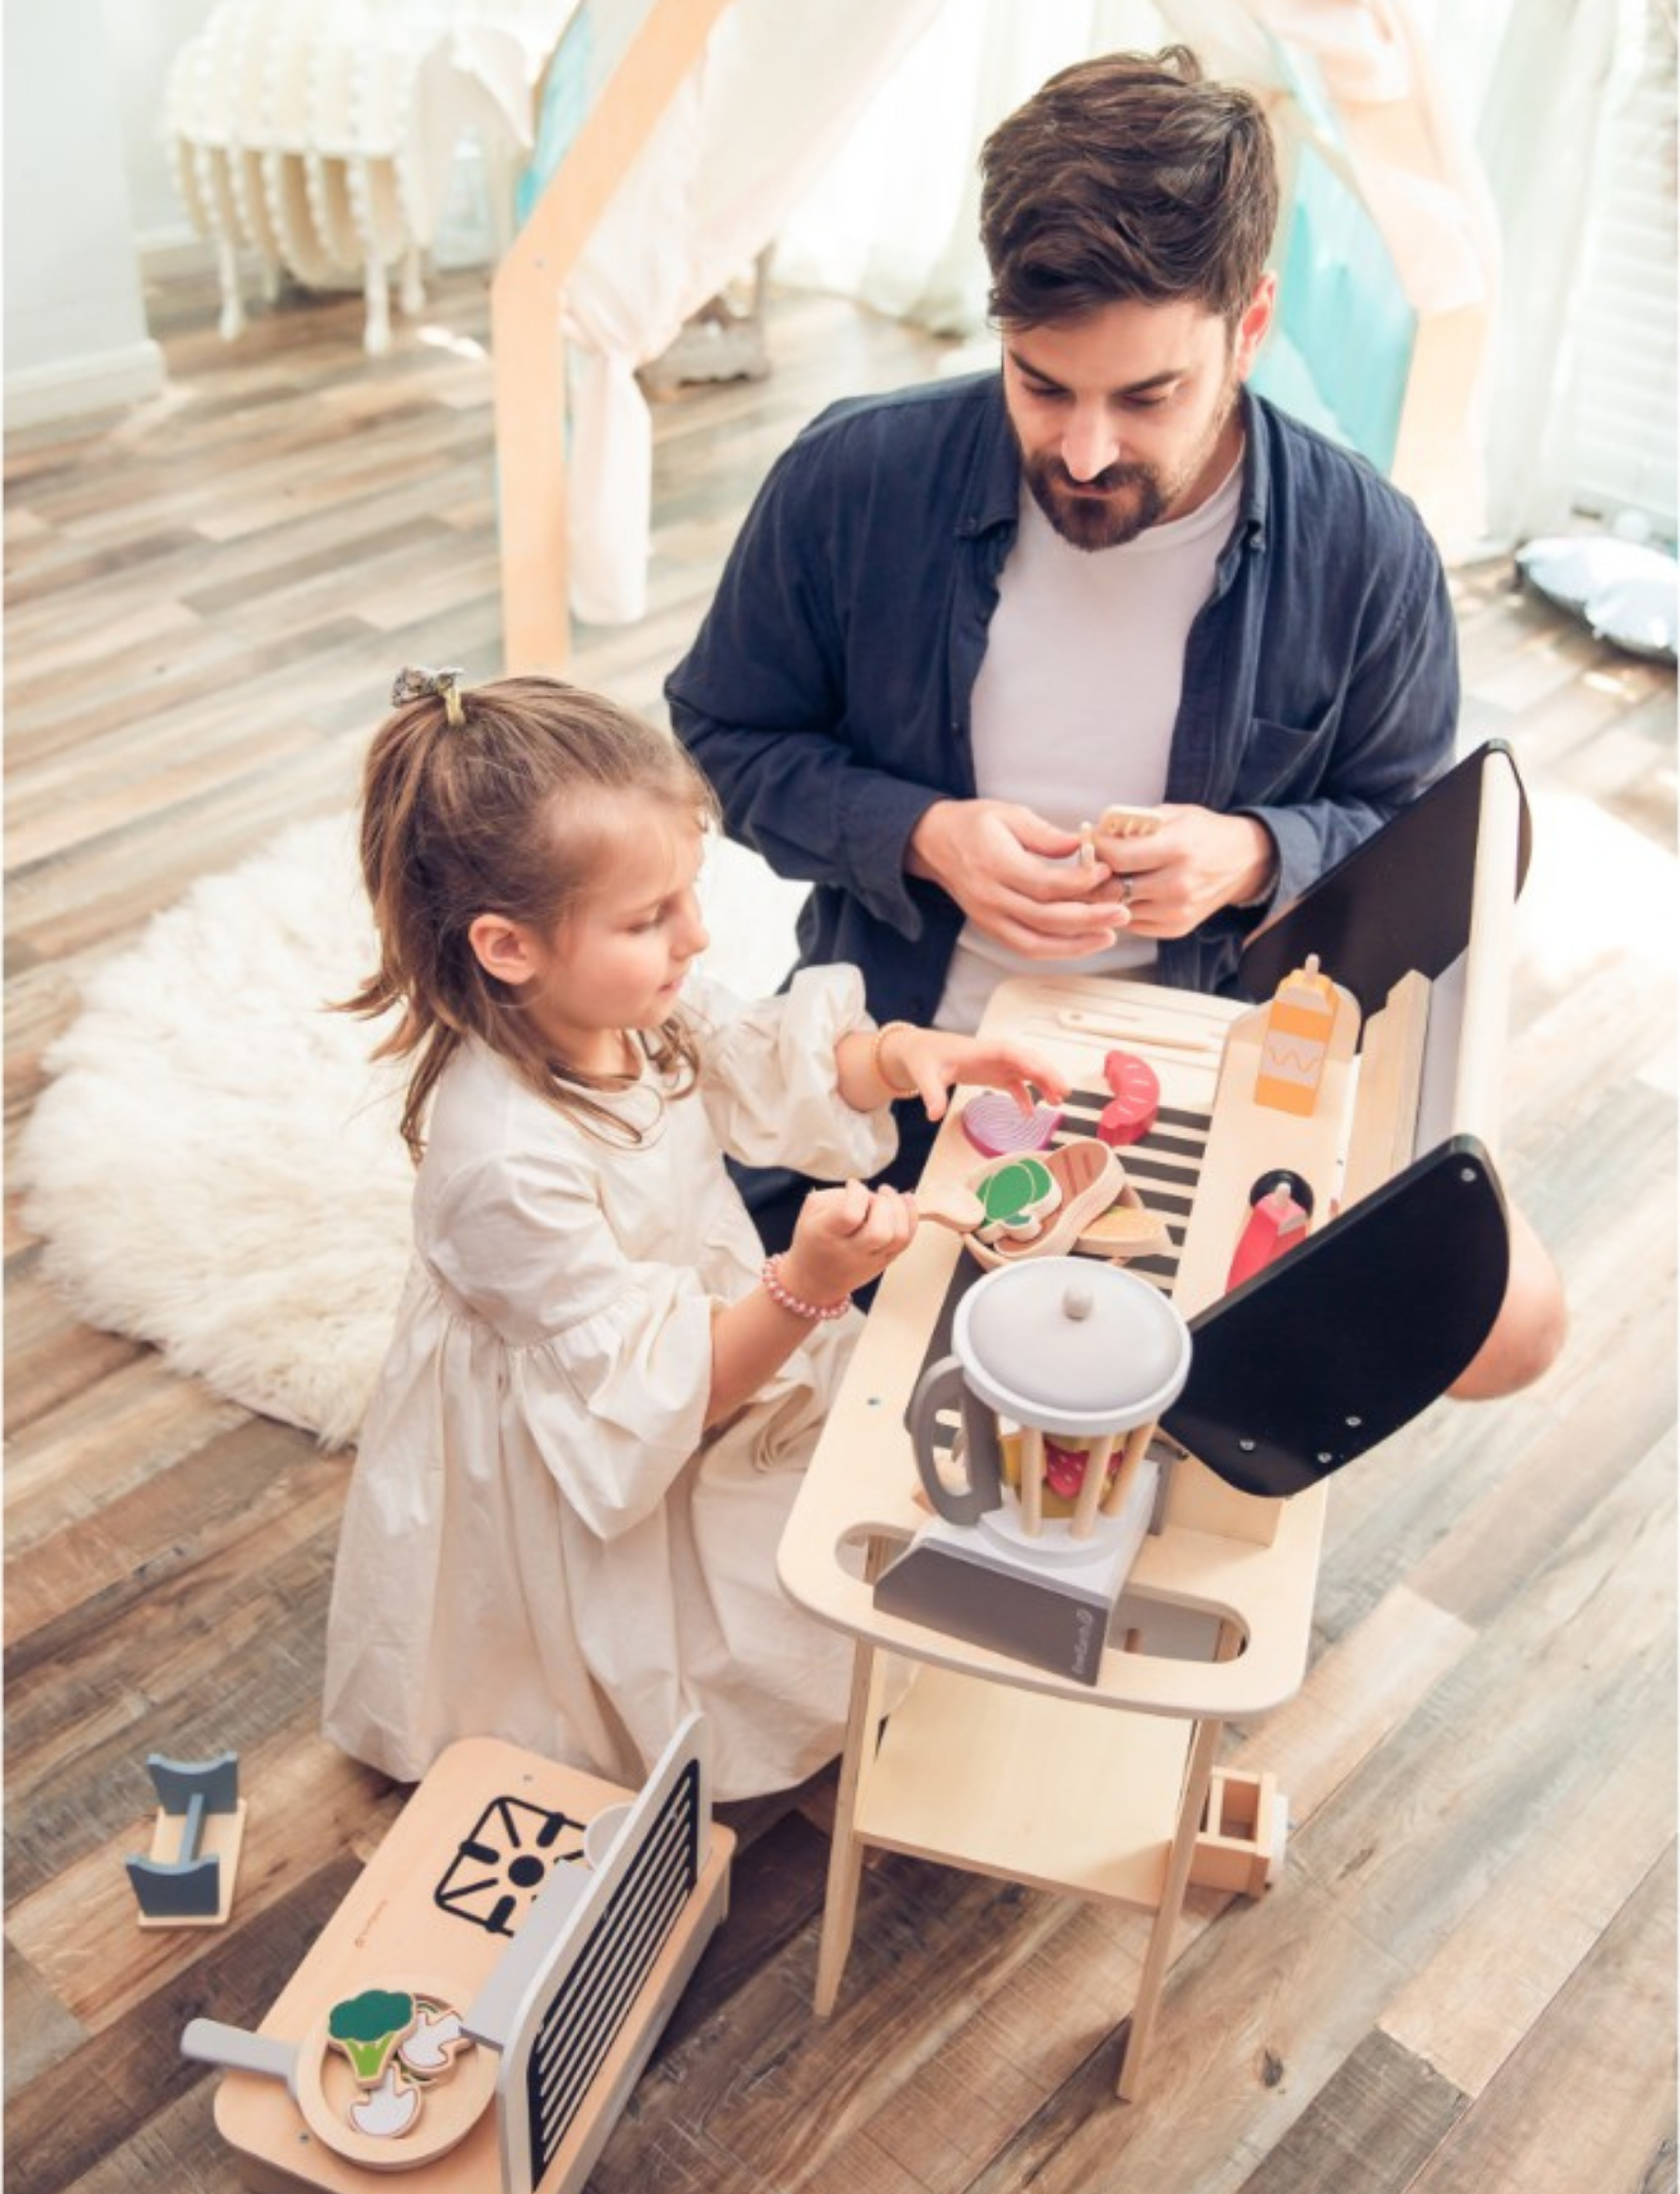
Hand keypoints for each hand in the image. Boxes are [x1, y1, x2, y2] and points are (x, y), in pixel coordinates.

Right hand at [782, 1179, 916, 1304]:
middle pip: (879, 1230)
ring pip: (898, 1237)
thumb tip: (868, 1193)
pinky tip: (905, 1200)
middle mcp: (850, 1252)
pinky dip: (911, 1217)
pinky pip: (906, 1241)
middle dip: (881, 1203)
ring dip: (900, 1209)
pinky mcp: (885, 1262)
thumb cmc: (812, 1239)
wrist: (815, 1280)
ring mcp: (870, 1261)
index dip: (857, 1193)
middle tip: (871, 1196)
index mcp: (826, 1236)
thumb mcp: (811, 1212)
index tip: (852, 1185)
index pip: (849, 1215)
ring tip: (887, 1194)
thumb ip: (836, 1195)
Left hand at [884, 1027, 1069, 1123]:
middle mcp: (993, 1054)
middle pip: (1027, 1060)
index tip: (1044, 1073)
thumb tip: (934, 1115)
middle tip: (1064, 1091)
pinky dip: (1025, 1097)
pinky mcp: (993, 1074)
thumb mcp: (925, 1075)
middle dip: (1047, 1073)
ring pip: (1027, 1071)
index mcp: (980, 1049)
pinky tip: (1030, 1113)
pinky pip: (1015, 1084)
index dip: (1028, 1061)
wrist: (918, 1052)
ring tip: (1059, 1101)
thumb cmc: (923, 1057)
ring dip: (1043, 1084)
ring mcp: (995, 1064)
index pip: (1010, 1051)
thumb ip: (932, 1094)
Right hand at [907, 798, 1125, 956]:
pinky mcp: (990, 929)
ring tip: (1108, 935)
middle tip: (1121, 911)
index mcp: (996, 865)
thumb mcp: (1010, 815)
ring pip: (1037, 943)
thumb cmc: (973, 825)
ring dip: (1076, 944)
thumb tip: (1081, 845)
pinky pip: (1026, 948)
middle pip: (1046, 919)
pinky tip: (1081, 943)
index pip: (1045, 884)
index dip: (1080, 883)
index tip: (1105, 872)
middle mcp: (991, 897)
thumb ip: (1046, 834)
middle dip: (1089, 919)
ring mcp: (989, 918)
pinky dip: (1056, 950)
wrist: (933, 843)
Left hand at [1088, 806, 1275, 937]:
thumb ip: (1135, 824)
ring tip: (1107, 876)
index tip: (1090, 841)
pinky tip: (1127, 892)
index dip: (1096, 849)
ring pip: (1119, 909)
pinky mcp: (1176, 927)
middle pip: (1114, 889)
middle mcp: (1178, 885)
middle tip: (1089, 863)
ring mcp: (1178, 910)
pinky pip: (1133, 923)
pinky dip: (1124, 908)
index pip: (1118, 857)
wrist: (1243, 862)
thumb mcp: (1173, 815)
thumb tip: (1096, 833)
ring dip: (1107, 894)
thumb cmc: (1203, 832)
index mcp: (1178, 849)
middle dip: (1095, 876)